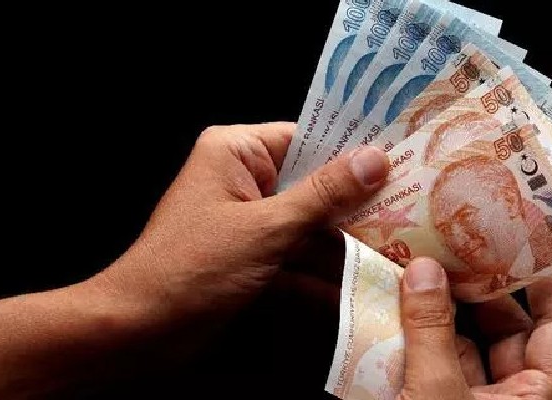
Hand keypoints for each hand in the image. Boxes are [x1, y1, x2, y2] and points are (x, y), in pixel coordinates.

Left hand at [92, 122, 389, 320]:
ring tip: (397, 253)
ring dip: (344, 245)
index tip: (402, 160)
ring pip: (308, 226)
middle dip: (355, 205)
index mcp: (237, 152)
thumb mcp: (266, 227)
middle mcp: (243, 180)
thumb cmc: (192, 267)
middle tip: (412, 210)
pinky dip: (320, 276)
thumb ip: (323, 195)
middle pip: (313, 184)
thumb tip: (374, 159)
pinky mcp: (251, 259)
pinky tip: (360, 290)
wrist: (139, 330)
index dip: (353, 151)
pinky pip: (295, 259)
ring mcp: (249, 223)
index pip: (307, 138)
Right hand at [398, 258, 551, 399]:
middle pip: (502, 331)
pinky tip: (390, 316)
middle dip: (475, 292)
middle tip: (452, 256)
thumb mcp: (436, 391)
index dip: (545, 284)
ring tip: (414, 280)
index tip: (525, 247)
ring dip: (436, 314)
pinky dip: (412, 340)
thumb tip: (425, 273)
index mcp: (533, 396)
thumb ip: (431, 332)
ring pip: (460, 347)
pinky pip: (429, 366)